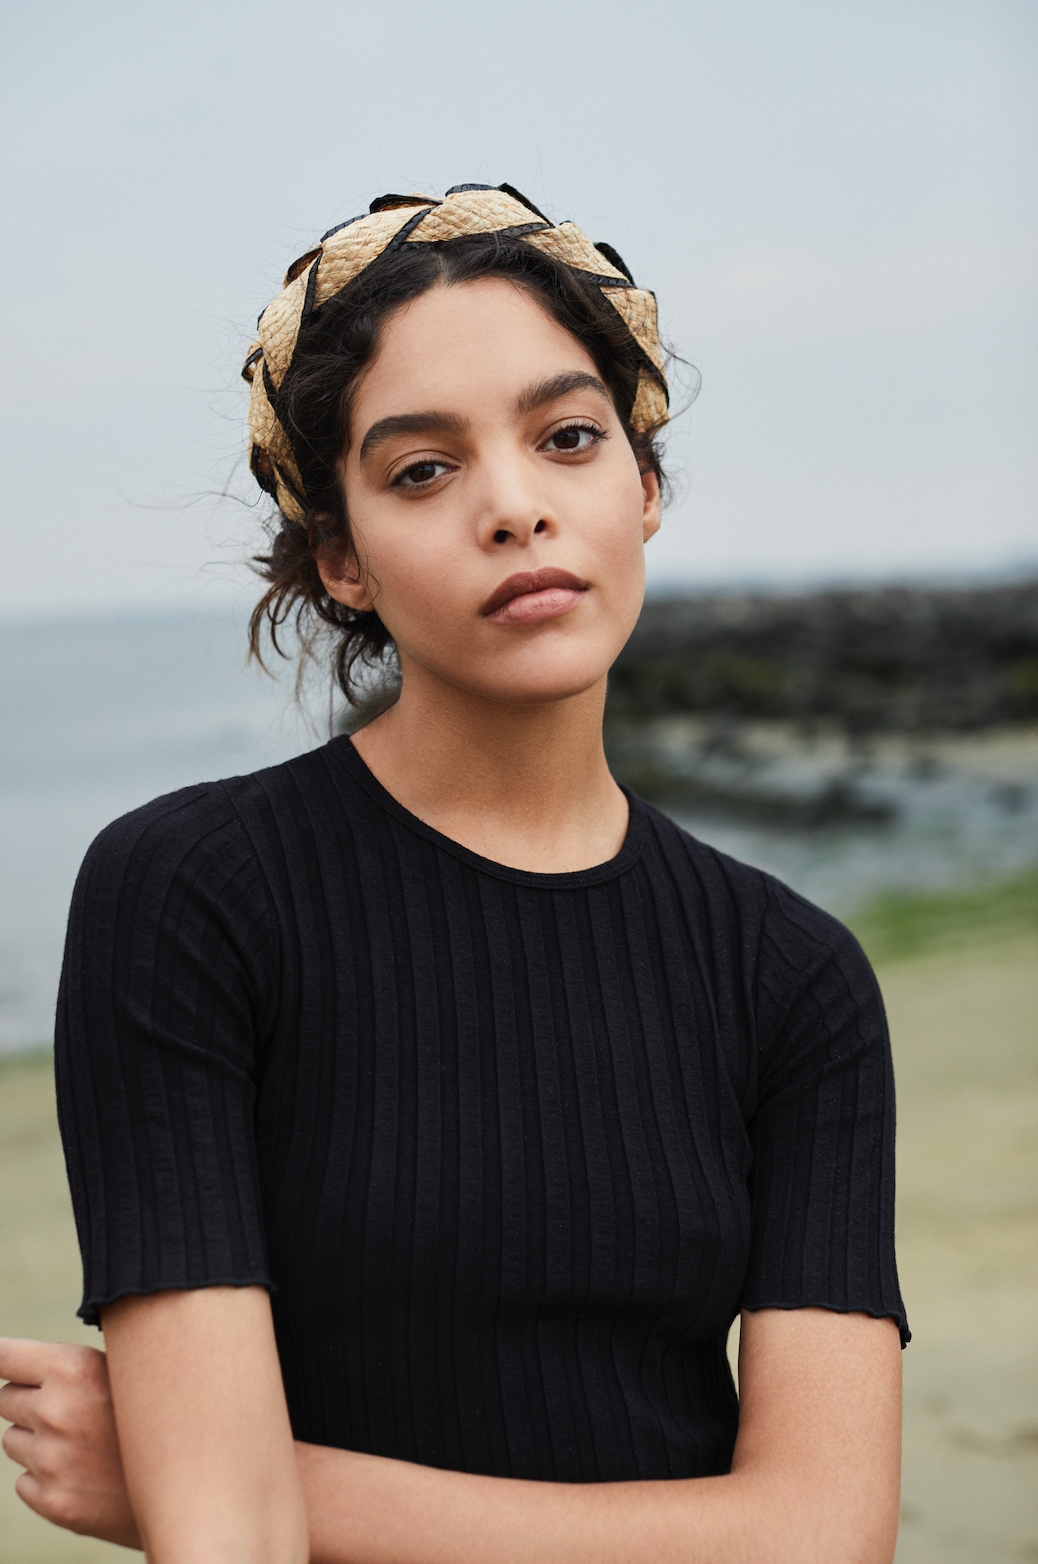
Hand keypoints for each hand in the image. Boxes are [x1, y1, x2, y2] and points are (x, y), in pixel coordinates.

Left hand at [0, 1337, 139, 1547]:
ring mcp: (51, 1461)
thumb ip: (72, 1367)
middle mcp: (55, 1412)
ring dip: (37, 1439)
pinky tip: (84, 1473)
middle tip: (69, 1408)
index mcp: (74, 1369)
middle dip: (29, 1401)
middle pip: (5, 1399)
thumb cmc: (158, 1416)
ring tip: (84, 1442)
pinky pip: (25, 1481)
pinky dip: (45, 1477)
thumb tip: (21, 1364)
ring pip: (13, 1440)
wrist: (194, 1482)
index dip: (1, 1359)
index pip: (4, 1357)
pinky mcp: (53, 1502)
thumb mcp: (126, 1372)